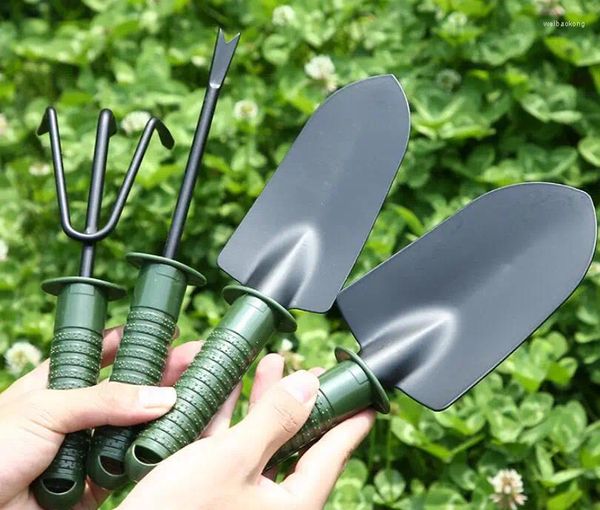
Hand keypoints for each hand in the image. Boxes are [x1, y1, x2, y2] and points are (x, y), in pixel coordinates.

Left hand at [0, 327, 203, 509]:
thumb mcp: (46, 409)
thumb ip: (105, 400)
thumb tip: (162, 397)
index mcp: (60, 383)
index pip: (103, 351)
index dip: (136, 340)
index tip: (169, 334)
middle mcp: (78, 413)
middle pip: (129, 389)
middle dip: (163, 376)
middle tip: (197, 364)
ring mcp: (87, 447)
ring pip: (135, 427)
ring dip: (164, 417)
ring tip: (199, 399)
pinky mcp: (95, 484)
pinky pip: (131, 466)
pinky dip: (153, 457)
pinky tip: (177, 442)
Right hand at [120, 354, 374, 509]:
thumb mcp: (233, 459)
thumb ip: (274, 420)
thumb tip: (309, 386)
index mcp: (292, 504)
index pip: (334, 453)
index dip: (350, 420)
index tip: (366, 398)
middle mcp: (273, 504)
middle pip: (300, 441)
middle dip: (301, 399)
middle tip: (313, 369)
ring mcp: (244, 498)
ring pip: (265, 440)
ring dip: (264, 401)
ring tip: (270, 363)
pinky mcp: (217, 492)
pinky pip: (234, 448)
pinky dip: (233, 418)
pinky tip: (229, 391)